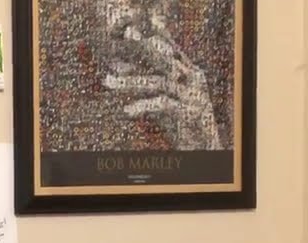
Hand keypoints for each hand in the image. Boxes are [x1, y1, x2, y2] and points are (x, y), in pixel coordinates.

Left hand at [104, 26, 220, 149]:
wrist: (202, 150)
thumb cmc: (180, 125)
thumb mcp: (158, 100)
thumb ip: (141, 83)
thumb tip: (115, 66)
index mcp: (189, 72)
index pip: (171, 48)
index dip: (153, 36)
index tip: (133, 27)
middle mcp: (194, 79)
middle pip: (165, 59)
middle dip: (143, 48)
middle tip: (121, 41)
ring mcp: (194, 95)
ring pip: (159, 81)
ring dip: (131, 81)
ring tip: (107, 82)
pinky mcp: (190, 113)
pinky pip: (163, 104)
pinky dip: (143, 105)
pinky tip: (126, 110)